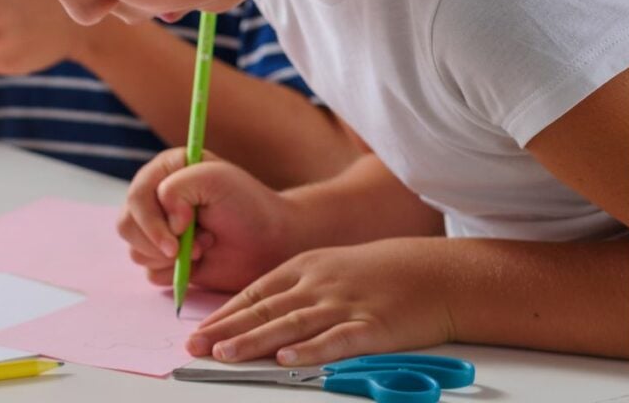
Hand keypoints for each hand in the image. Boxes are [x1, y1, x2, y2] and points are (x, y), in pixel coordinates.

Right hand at [117, 148, 302, 291]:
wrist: (271, 242)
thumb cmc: (248, 205)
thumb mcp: (216, 179)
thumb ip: (178, 188)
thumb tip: (167, 222)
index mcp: (164, 171)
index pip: (136, 196)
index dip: (153, 219)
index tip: (182, 231)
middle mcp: (155, 198)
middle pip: (127, 226)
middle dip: (159, 241)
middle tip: (196, 245)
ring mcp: (158, 230)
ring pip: (136, 250)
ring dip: (170, 257)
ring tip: (204, 247)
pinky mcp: (165, 259)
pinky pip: (151, 272)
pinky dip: (174, 273)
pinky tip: (199, 261)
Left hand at [186, 238, 455, 365]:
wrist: (433, 272)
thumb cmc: (377, 273)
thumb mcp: (329, 269)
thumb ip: (294, 289)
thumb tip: (256, 313)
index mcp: (304, 268)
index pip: (254, 293)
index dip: (224, 314)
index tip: (198, 331)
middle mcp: (318, 284)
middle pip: (265, 309)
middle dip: (227, 330)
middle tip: (196, 346)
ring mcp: (343, 305)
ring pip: (291, 325)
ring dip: (255, 340)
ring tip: (225, 354)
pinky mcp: (371, 327)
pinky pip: (336, 341)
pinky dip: (309, 351)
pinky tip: (287, 359)